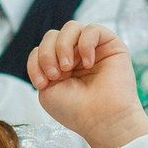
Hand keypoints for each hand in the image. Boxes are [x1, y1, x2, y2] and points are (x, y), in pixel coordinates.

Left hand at [28, 24, 147, 147]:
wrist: (102, 120)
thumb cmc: (76, 110)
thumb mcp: (48, 90)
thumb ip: (41, 68)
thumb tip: (48, 52)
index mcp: (59, 66)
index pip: (40, 49)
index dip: (36, 62)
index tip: (42, 83)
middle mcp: (76, 55)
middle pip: (53, 36)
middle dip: (47, 54)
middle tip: (55, 75)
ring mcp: (93, 49)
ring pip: (70, 28)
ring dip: (62, 46)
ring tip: (67, 67)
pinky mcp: (111, 44)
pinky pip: (92, 29)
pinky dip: (85, 44)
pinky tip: (88, 63)